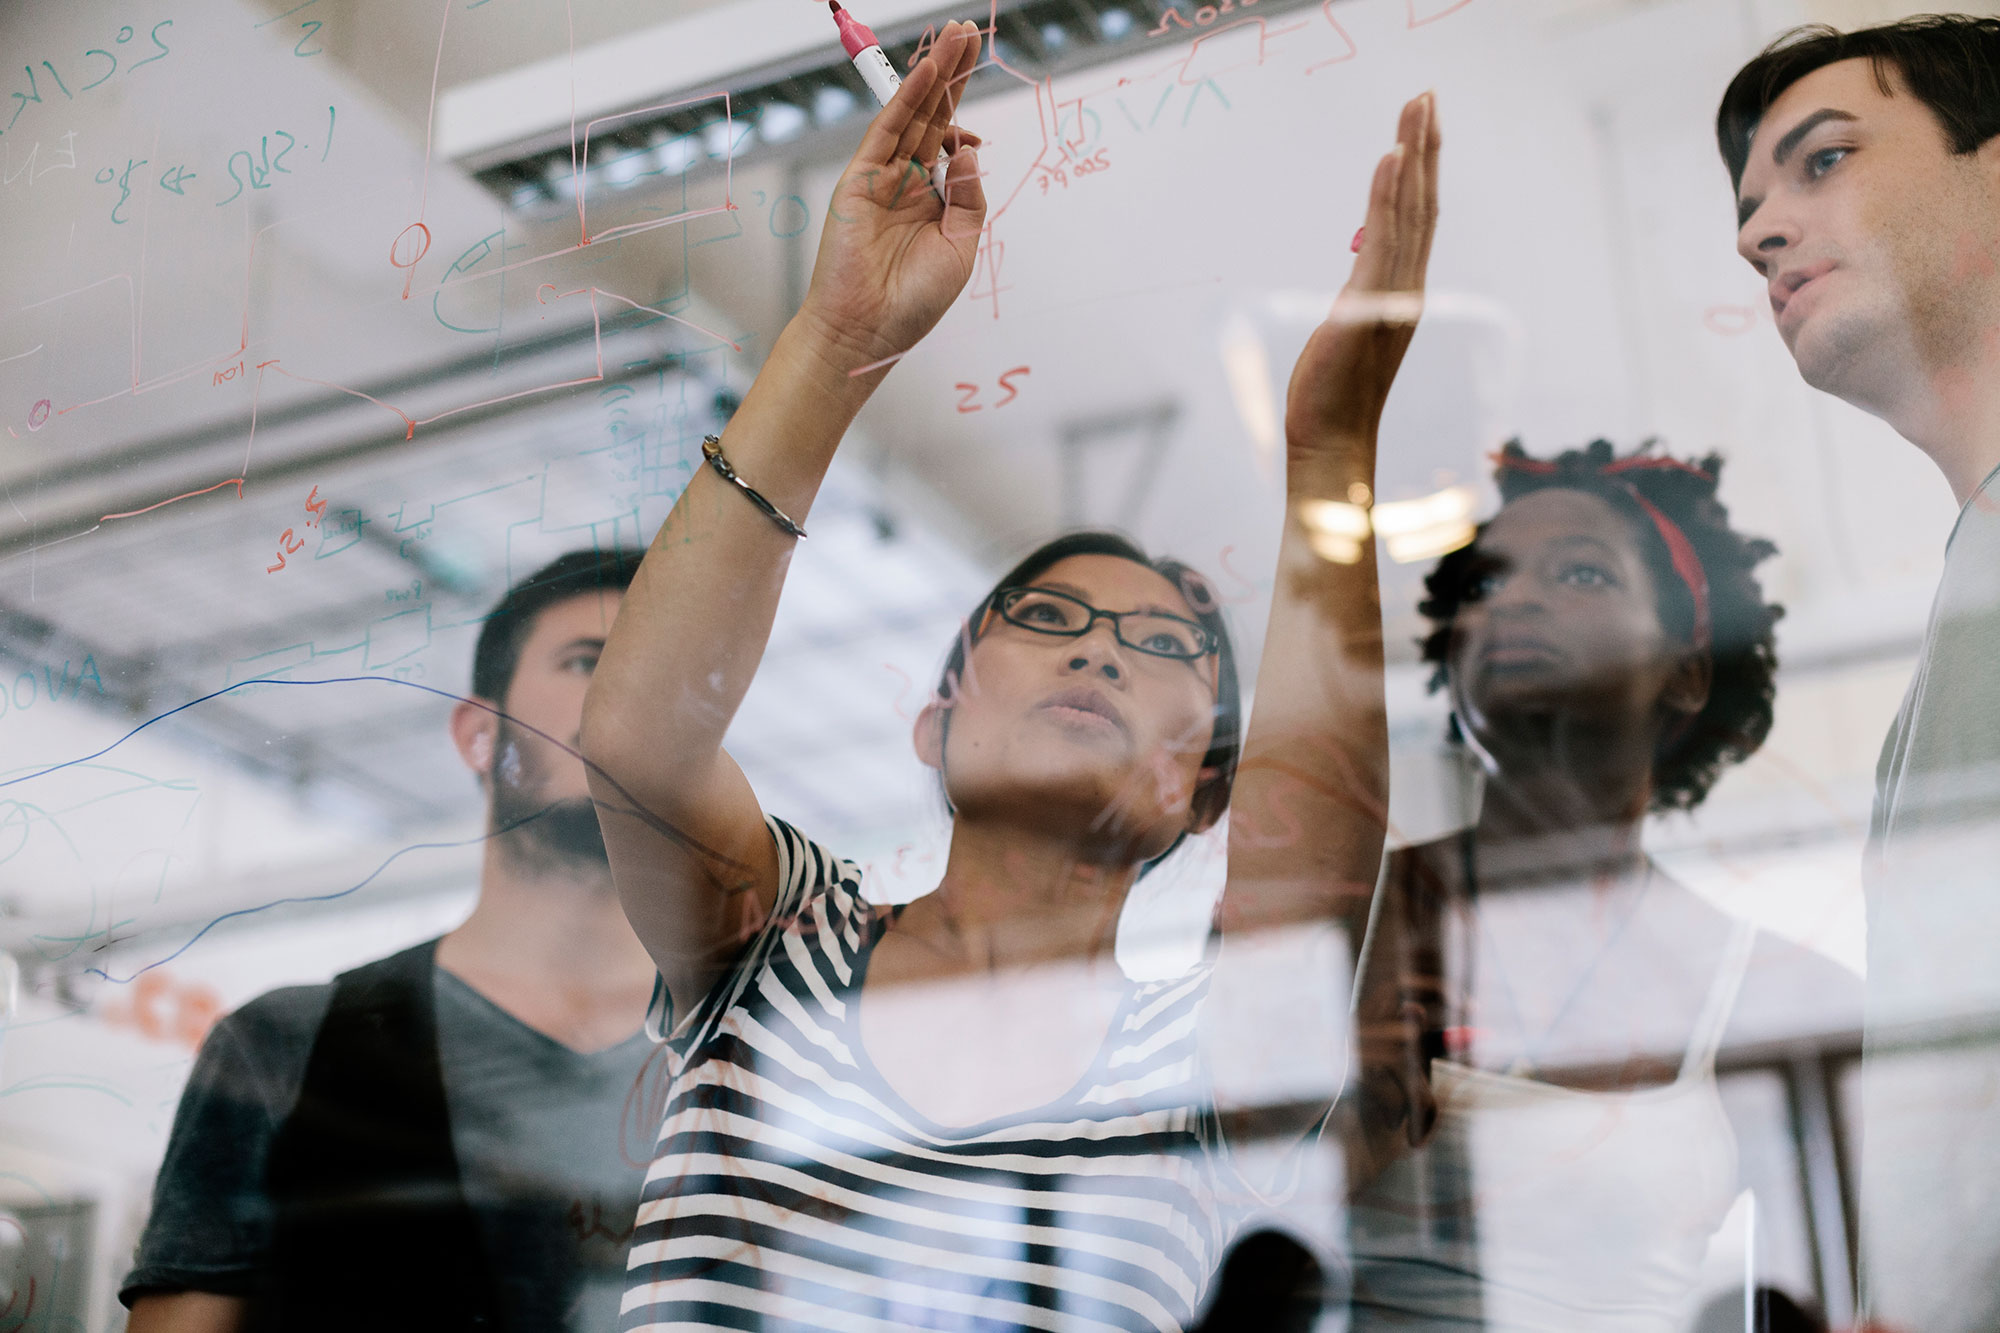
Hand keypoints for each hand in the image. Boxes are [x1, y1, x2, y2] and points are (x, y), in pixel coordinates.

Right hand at [795, 21, 987, 373]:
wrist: (868, 331)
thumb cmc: (913, 302)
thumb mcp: (961, 246)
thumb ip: (969, 197)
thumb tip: (969, 150)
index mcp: (932, 199)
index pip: (950, 138)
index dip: (962, 103)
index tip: (976, 67)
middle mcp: (906, 182)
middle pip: (932, 115)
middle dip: (951, 74)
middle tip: (967, 33)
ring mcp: (881, 179)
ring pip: (912, 115)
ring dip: (933, 75)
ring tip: (954, 39)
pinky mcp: (859, 181)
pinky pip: (887, 131)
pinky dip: (907, 100)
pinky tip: (926, 73)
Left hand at [1284, 91, 1438, 469]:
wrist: (1331, 443)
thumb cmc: (1332, 397)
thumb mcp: (1346, 333)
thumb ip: (1359, 302)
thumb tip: (1359, 282)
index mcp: (1402, 293)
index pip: (1417, 218)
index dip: (1422, 169)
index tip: (1421, 124)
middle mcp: (1407, 289)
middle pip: (1423, 203)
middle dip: (1426, 146)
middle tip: (1427, 96)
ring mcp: (1392, 296)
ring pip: (1410, 211)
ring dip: (1413, 155)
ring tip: (1416, 108)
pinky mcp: (1369, 305)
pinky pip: (1385, 240)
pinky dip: (1390, 196)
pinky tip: (1392, 159)